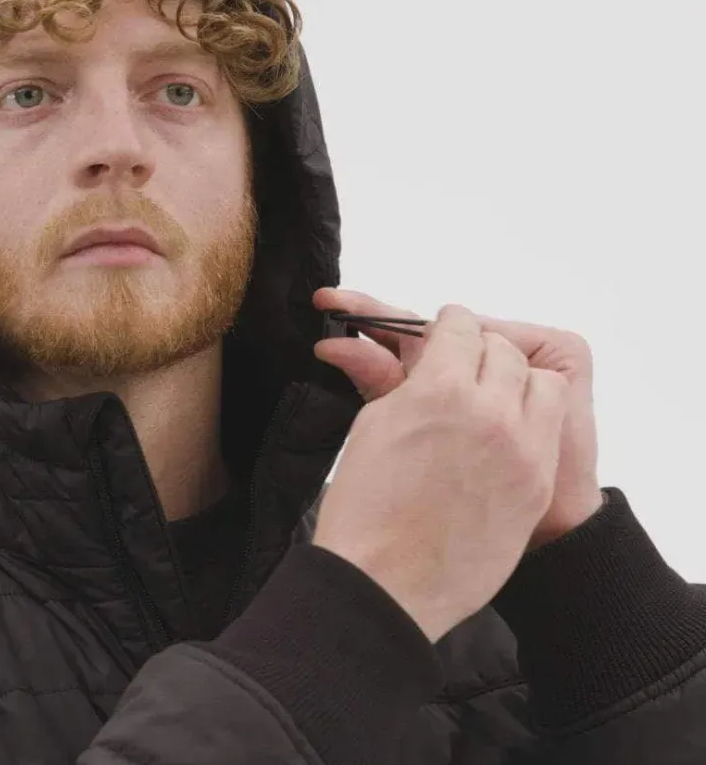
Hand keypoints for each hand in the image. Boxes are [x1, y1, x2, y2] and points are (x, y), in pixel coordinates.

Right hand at [311, 301, 571, 641]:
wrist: (389, 585)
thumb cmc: (365, 506)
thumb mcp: (371, 426)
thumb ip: (387, 378)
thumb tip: (367, 345)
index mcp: (440, 389)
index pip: (459, 325)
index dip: (445, 326)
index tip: (441, 332)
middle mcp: (490, 410)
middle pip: (500, 348)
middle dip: (476, 349)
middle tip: (455, 367)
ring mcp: (523, 448)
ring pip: (536, 379)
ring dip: (511, 378)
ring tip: (484, 397)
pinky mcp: (537, 481)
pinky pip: (545, 423)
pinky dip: (527, 415)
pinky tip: (498, 432)